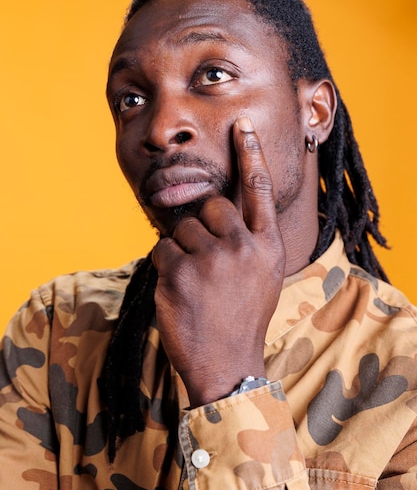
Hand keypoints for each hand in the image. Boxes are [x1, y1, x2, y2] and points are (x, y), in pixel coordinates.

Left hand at [152, 117, 284, 406]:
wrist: (227, 364)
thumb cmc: (242, 318)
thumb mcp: (263, 277)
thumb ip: (250, 241)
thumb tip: (219, 212)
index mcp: (267, 247)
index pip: (258, 190)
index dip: (250, 155)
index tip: (242, 125)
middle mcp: (243, 247)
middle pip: (212, 205)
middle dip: (203, 226)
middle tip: (207, 262)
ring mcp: (211, 259)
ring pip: (182, 228)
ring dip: (183, 251)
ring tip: (196, 284)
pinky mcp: (180, 272)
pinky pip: (162, 248)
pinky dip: (166, 266)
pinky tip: (180, 291)